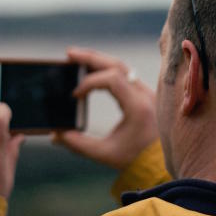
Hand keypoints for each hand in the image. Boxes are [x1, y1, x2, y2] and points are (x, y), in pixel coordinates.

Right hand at [53, 47, 157, 169]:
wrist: (160, 161)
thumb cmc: (135, 159)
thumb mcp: (105, 154)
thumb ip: (79, 145)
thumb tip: (55, 135)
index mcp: (138, 107)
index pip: (113, 79)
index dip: (90, 82)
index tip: (75, 95)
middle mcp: (145, 94)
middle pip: (117, 65)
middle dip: (92, 58)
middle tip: (69, 54)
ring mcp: (146, 92)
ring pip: (122, 66)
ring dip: (99, 60)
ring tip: (77, 58)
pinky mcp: (143, 93)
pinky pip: (125, 73)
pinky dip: (107, 69)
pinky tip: (92, 70)